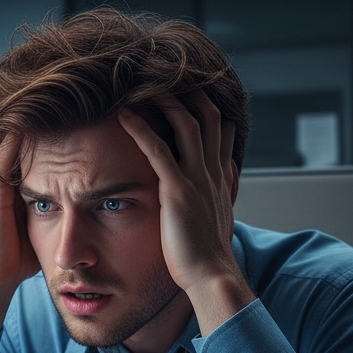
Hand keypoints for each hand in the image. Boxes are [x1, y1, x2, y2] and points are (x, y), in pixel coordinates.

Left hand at [118, 95, 254, 336]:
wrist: (211, 276)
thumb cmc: (207, 255)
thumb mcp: (219, 218)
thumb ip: (222, 194)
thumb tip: (228, 178)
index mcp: (221, 180)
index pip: (222, 133)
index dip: (210, 109)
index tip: (196, 92)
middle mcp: (213, 173)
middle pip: (209, 118)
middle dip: (191, 93)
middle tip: (170, 76)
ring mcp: (197, 180)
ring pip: (187, 125)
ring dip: (166, 101)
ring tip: (145, 84)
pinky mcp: (177, 191)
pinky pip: (158, 150)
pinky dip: (140, 129)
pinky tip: (123, 114)